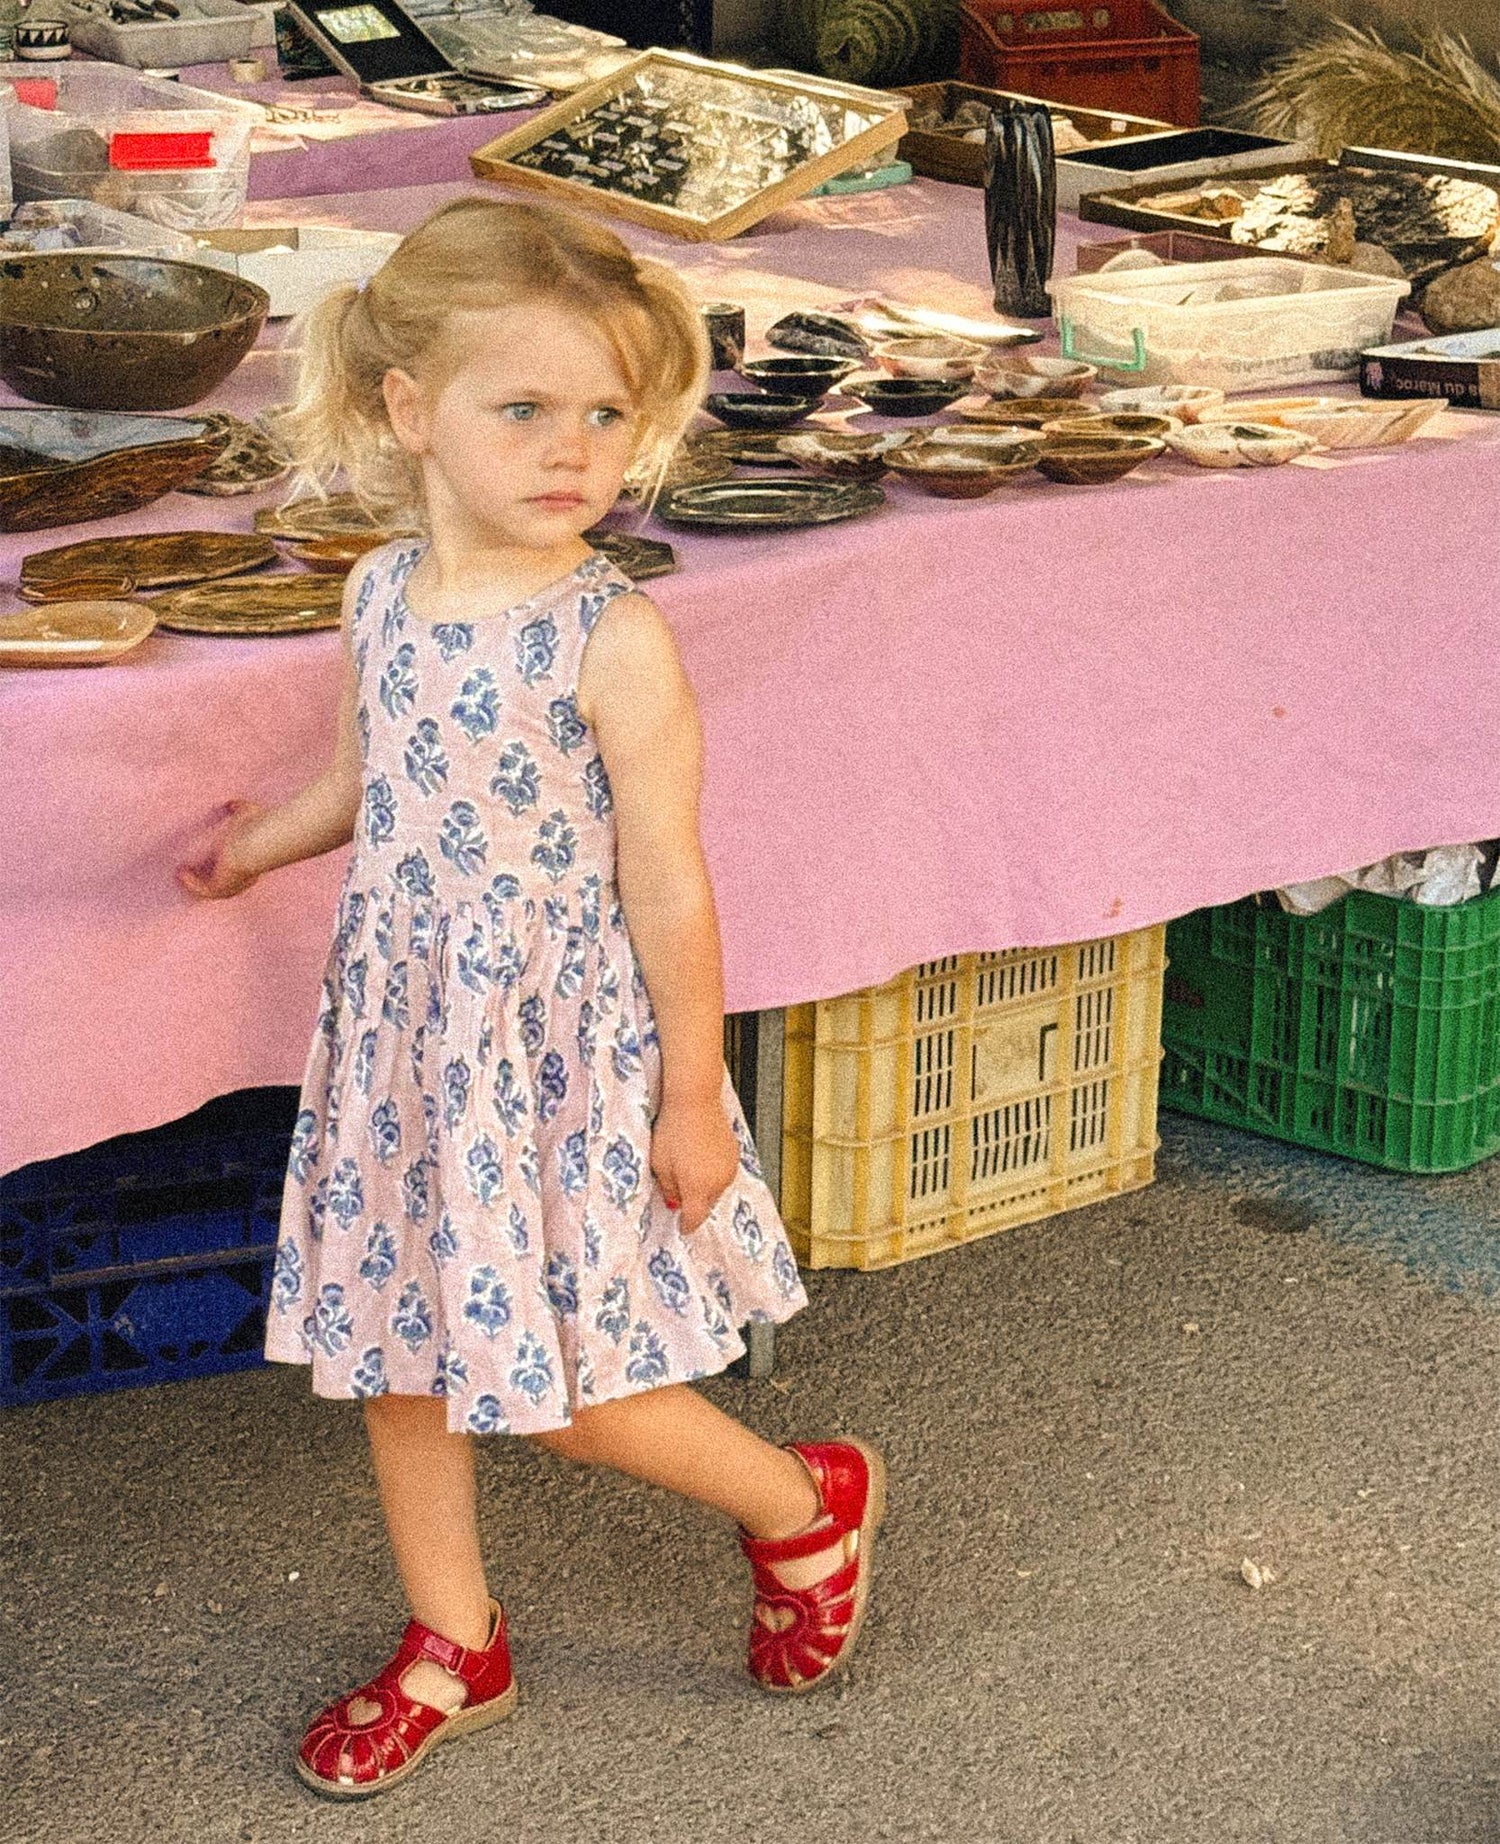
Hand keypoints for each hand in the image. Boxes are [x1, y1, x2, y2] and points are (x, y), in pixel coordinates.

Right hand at [177, 800, 267, 899]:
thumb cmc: (259, 826)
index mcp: (251, 863)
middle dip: (205, 877)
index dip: (221, 864)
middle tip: (187, 868)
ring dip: (194, 881)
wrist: (259, 841)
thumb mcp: (248, 814)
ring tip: (180, 871)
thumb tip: (232, 803)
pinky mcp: (220, 888)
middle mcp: (243, 878)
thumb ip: (240, 809)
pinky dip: (191, 883)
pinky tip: (180, 873)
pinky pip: (203, 889)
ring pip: (210, 889)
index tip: (206, 855)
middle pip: (222, 883)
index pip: (236, 869)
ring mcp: (232, 885)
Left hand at [650, 1096, 739, 1234]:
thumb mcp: (660, 1164)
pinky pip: (722, 1172)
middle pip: (706, 1204)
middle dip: (693, 1202)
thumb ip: (668, 1188)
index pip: (695, 1219)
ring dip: (703, 1186)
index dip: (685, 1225)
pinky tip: (698, 1156)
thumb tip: (673, 1202)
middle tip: (677, 1189)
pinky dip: (712, 1171)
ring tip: (687, 1167)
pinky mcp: (734, 1153)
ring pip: (716, 1189)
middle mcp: (718, 1182)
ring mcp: (729, 1167)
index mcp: (698, 1189)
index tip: (680, 1225)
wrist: (695, 1100)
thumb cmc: (674, 1129)